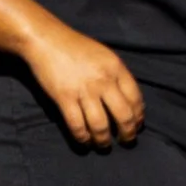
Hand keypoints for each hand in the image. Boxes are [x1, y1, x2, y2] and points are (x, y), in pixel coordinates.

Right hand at [25, 22, 143, 150]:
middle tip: (125, 141)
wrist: (46, 40)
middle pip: (123, 116)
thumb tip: (128, 100)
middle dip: (127, 134)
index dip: (138, 117)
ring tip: (103, 145)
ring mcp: (83, 90)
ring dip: (104, 141)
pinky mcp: (64, 98)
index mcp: (116, 68)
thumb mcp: (104, 55)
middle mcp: (103, 81)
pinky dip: (82, 138)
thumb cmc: (76, 47)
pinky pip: (77, 125)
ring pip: (100, 126)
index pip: (136, 99)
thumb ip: (116, 75)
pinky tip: (84, 142)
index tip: (136, 126)